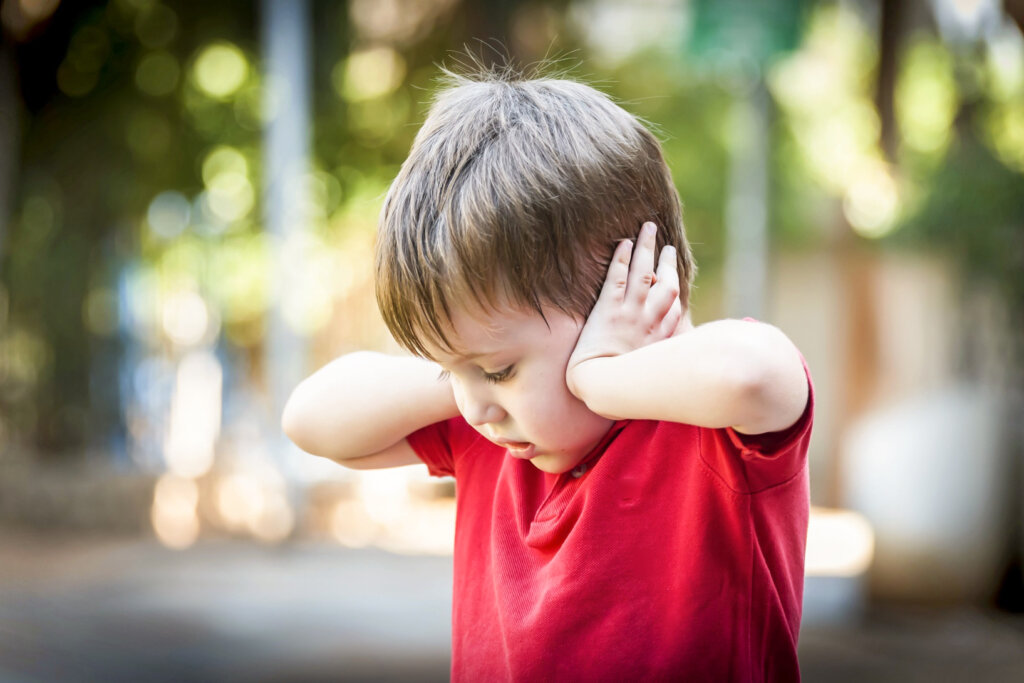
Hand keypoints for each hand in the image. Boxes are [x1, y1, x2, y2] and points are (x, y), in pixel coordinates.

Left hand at [566, 222, 683, 396]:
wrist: (601, 386)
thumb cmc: (624, 386)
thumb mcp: (653, 375)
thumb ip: (662, 362)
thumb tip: (668, 363)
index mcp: (662, 335)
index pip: (674, 305)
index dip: (675, 286)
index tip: (673, 276)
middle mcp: (650, 319)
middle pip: (665, 282)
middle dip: (667, 261)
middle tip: (668, 245)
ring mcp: (630, 312)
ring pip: (643, 272)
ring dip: (646, 247)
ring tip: (648, 227)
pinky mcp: (608, 309)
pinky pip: (617, 277)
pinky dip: (621, 258)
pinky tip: (623, 243)